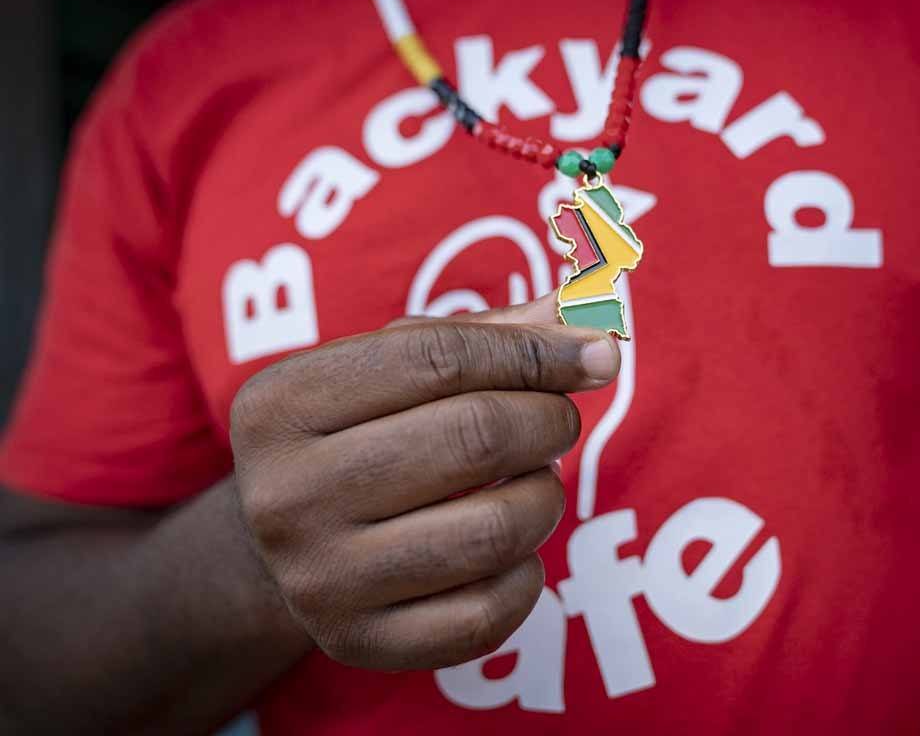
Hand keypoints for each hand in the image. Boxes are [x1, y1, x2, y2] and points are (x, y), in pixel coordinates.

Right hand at [231, 295, 619, 669]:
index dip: (536, 352)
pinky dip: (528, 575)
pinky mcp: (359, 642)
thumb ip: (488, 336)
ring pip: (493, 531)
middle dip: (548, 421)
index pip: (439, 357)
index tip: (599, 355)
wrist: (282, 546)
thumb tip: (585, 315)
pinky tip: (512, 550)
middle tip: (557, 421)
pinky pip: (488, 614)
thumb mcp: (392, 368)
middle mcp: (284, 495)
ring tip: (534, 481)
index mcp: (282, 404)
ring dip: (544, 497)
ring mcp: (319, 580)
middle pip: (474, 437)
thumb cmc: (360, 433)